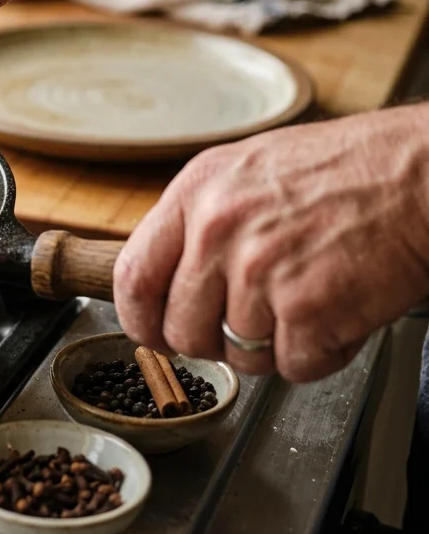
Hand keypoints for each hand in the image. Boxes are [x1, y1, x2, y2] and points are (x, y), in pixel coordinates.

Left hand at [113, 105, 428, 381]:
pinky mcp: (307, 308)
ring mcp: (260, 270)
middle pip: (180, 329)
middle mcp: (217, 231)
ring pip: (239, 354)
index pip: (133, 276)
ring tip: (309, 300)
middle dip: (212, 342)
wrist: (421, 173)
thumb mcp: (248, 169)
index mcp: (196, 193)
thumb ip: (202, 218)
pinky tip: (338, 313)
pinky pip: (293, 365)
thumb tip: (171, 271)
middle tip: (249, 325)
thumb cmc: (348, 168)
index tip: (155, 332)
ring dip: (275, 344)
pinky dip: (319, 353)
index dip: (141, 318)